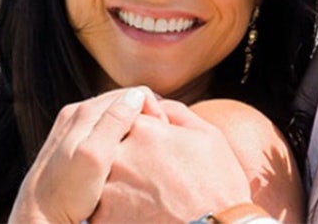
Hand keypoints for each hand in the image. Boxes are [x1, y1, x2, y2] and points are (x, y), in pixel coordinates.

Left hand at [10, 86, 164, 223]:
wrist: (39, 216)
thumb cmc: (67, 192)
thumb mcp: (94, 156)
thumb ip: (113, 123)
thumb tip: (136, 95)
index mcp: (83, 112)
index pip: (131, 95)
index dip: (153, 110)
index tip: (165, 132)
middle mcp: (76, 115)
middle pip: (124, 104)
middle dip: (146, 117)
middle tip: (162, 140)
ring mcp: (74, 130)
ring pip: (116, 119)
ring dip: (135, 128)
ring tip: (148, 150)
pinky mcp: (74, 145)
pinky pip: (105, 133)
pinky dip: (122, 140)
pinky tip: (129, 158)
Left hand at [93, 99, 252, 222]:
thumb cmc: (219, 185)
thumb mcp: (207, 135)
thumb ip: (175, 111)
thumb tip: (155, 104)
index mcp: (142, 130)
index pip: (127, 118)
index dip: (143, 135)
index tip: (157, 150)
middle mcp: (119, 154)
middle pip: (111, 147)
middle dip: (127, 158)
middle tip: (153, 176)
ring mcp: (109, 188)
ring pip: (102, 178)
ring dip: (117, 184)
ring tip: (146, 197)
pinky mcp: (105, 218)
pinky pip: (98, 208)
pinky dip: (113, 210)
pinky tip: (138, 212)